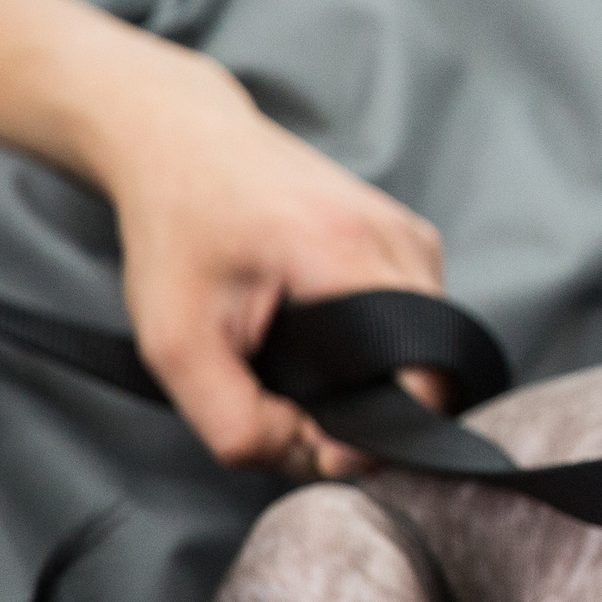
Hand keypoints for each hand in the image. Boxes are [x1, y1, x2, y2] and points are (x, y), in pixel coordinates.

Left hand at [79, 47, 446, 476]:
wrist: (183, 142)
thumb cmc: (176, 232)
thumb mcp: (176, 344)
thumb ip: (238, 423)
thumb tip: (315, 459)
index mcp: (348, 253)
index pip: (419, 381)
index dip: (373, 434)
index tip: (307, 437)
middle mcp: (399, 236)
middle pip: (425, 370)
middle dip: (368, 408)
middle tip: (289, 402)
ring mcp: (412, 231)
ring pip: (424, 346)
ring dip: (375, 375)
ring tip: (301, 357)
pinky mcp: (410, 232)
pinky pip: (419, 316)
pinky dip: (380, 341)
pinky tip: (324, 328)